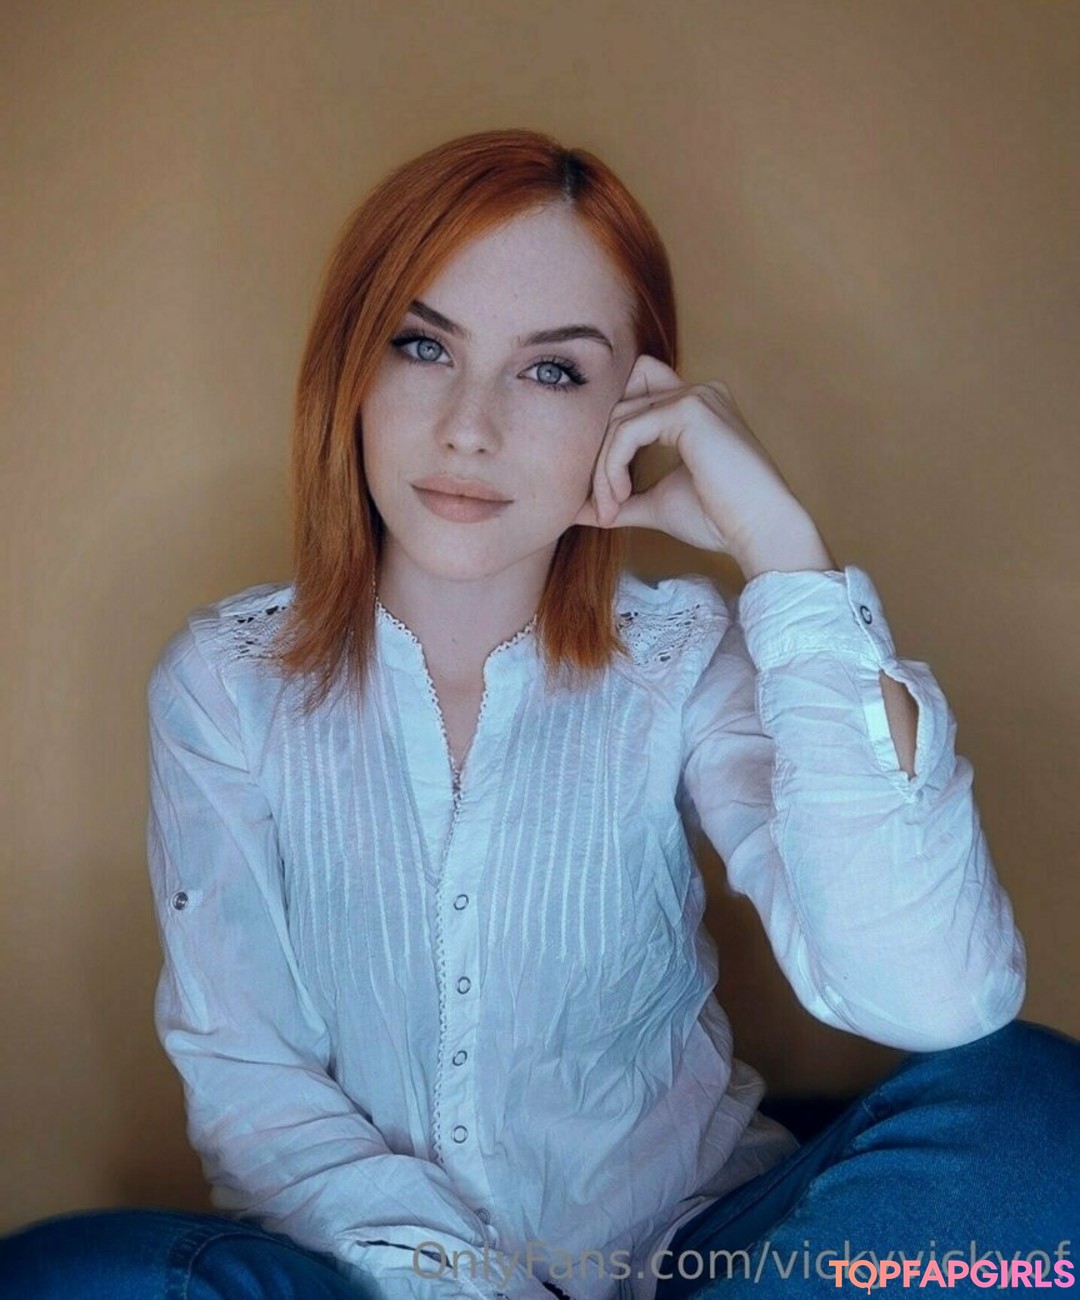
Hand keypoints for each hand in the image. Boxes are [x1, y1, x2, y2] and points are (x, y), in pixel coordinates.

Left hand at [574, 355, 834, 577]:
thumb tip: (574, 509)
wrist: (760, 531)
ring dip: (603, 469)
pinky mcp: (689, 409)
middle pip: (619, 406)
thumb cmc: (718, 519)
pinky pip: (627, 431)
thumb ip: (619, 499)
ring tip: (610, 509)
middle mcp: (695, 392)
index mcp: (693, 407)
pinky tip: (620, 499)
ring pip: (618, 419)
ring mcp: (694, 395)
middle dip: (599, 457)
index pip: (630, 399)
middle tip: (601, 506)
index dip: (608, 441)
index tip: (605, 496)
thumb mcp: (656, 503)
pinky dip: (612, 468)